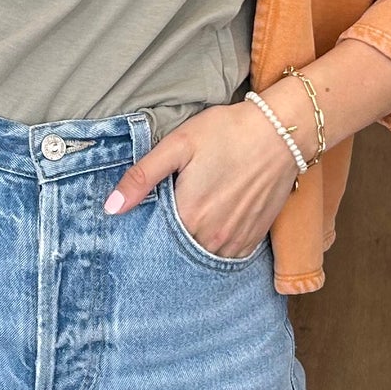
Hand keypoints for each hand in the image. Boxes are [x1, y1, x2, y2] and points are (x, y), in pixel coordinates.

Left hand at [102, 98, 300, 259]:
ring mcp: (235, 241)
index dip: (146, 230)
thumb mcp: (178, 145)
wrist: (280, 132)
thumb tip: (110, 208)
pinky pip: (227, 257)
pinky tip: (212, 227)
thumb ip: (142, 177)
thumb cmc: (227, 132)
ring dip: (192, 246)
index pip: (154, 239)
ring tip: (191, 222)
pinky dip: (215, 247)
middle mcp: (211, 236)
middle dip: (168, 240)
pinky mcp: (254, 238)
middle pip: (178, 250)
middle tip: (169, 217)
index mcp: (187, 215)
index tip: (145, 218)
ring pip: (202, 257)